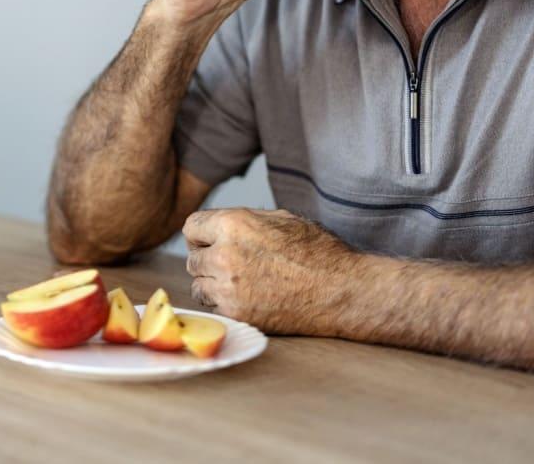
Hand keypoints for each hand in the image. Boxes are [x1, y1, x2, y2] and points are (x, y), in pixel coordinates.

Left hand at [183, 207, 360, 336]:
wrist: (341, 291)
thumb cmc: (317, 252)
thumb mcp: (280, 219)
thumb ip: (242, 220)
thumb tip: (218, 225)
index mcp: (234, 225)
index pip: (191, 228)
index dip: (203, 235)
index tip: (212, 242)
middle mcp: (225, 255)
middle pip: (192, 259)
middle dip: (207, 260)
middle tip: (231, 264)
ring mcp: (228, 288)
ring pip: (197, 286)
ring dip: (212, 284)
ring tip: (239, 282)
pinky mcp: (237, 314)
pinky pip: (213, 307)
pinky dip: (224, 304)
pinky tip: (247, 298)